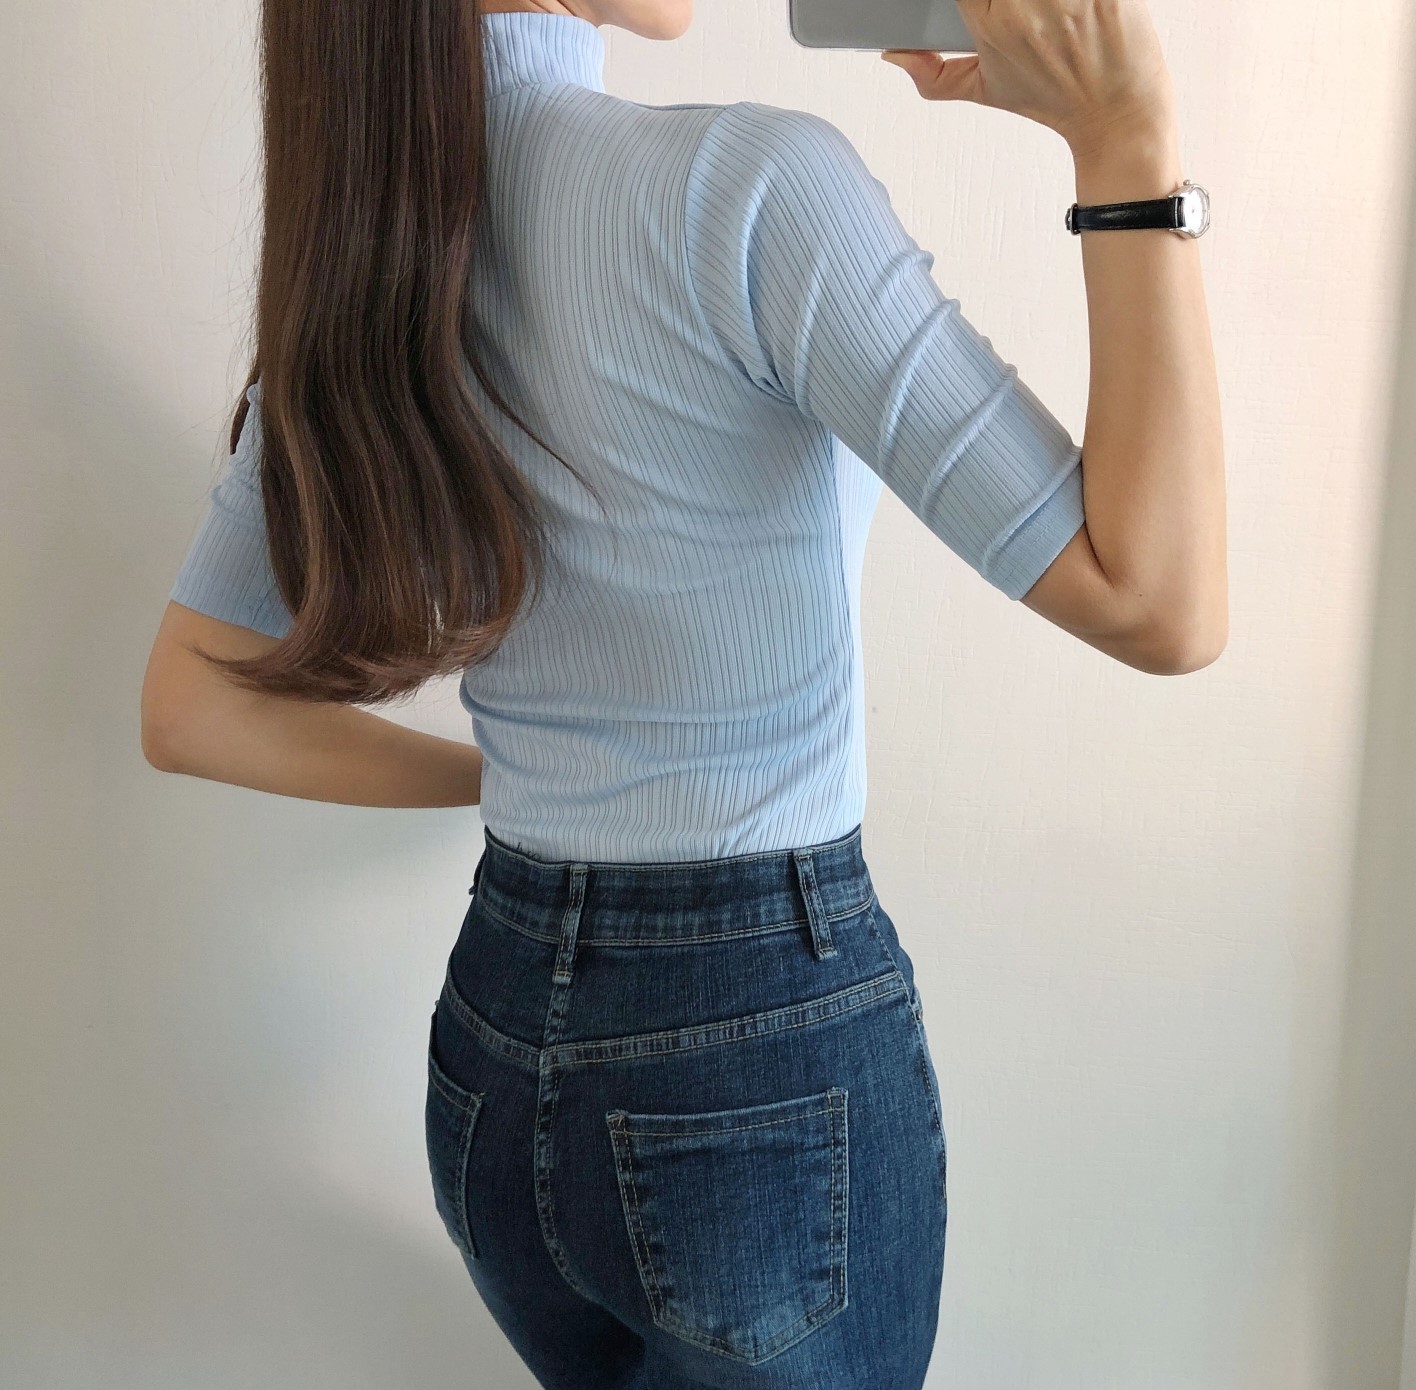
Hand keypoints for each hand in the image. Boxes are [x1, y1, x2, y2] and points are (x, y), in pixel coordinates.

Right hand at [880, 0, 1176, 159]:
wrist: (1116, 110)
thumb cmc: (1056, 98)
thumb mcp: (986, 89)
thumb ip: (933, 74)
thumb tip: (897, 56)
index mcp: (992, 23)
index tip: (982, 5)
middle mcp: (1028, 1)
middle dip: (1009, 1)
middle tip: (1015, 10)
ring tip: (1049, 11)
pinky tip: (1072, 6)